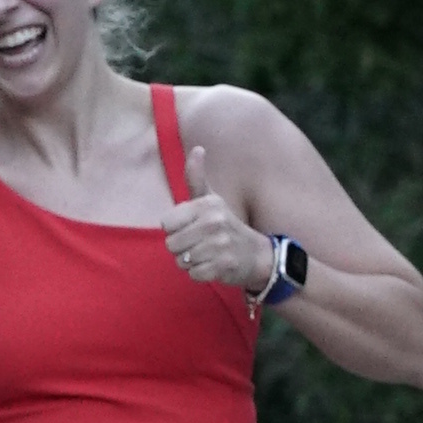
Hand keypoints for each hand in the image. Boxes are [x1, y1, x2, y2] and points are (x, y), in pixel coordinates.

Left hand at [162, 137, 274, 294]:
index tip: (191, 227)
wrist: (256, 254)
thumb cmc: (226, 225)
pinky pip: (193, 274)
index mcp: (207, 205)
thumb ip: (196, 178)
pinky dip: (200, 274)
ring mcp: (220, 245)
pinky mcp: (223, 266)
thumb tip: (198, 148)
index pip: (166, 223)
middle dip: (182, 248)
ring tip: (208, 254)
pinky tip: (214, 265)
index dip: (175, 229)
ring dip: (190, 262)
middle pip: (171, 244)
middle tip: (200, 243)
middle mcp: (214, 222)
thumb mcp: (211, 200)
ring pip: (181, 260)